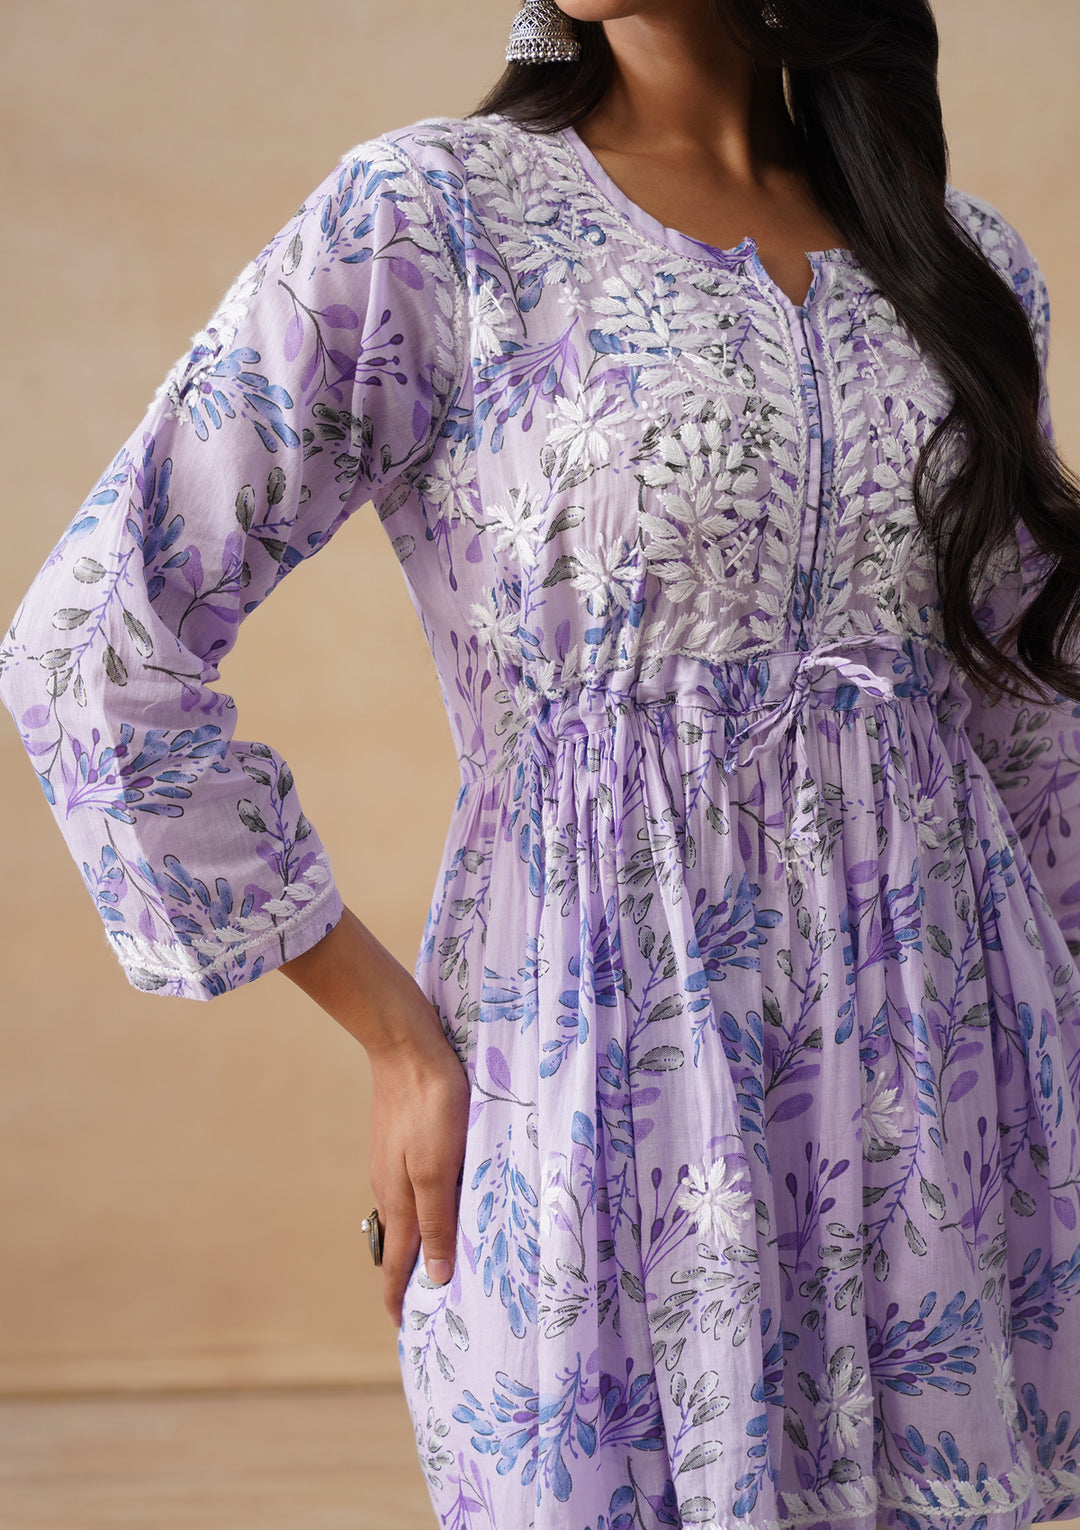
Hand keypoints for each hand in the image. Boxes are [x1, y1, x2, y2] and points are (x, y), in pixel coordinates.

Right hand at [279, 905, 469, 1325]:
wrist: (408, 1044)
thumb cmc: (430, 1106)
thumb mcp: (438, 1169)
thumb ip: (436, 1222)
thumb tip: (431, 1278)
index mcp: (398, 1200)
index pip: (398, 1264)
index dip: (401, 1299)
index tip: (406, 1332)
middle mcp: (390, 1186)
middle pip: (400, 1244)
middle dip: (411, 1277)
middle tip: (430, 1307)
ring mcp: (394, 1161)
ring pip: (407, 1214)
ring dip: (420, 1242)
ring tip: (440, 1262)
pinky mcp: (402, 1139)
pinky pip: (412, 1187)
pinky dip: (425, 1209)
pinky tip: (443, 1202)